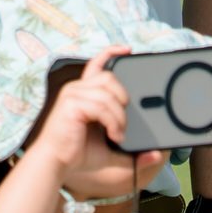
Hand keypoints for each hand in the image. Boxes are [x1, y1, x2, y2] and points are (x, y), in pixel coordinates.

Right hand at [24, 52, 165, 198]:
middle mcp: (76, 89)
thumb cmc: (78, 153)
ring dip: (119, 117)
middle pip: (109, 77)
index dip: (112, 52)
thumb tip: (155, 154)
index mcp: (84, 92)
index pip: (97, 63)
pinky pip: (101, 106)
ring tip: (117, 134)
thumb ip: (132, 148)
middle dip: (123, 99)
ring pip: (108, 94)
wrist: (56, 162)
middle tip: (122, 123)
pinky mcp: (70, 104)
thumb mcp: (110, 146)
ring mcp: (72, 95)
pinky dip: (112, 122)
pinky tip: (113, 135)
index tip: (128, 50)